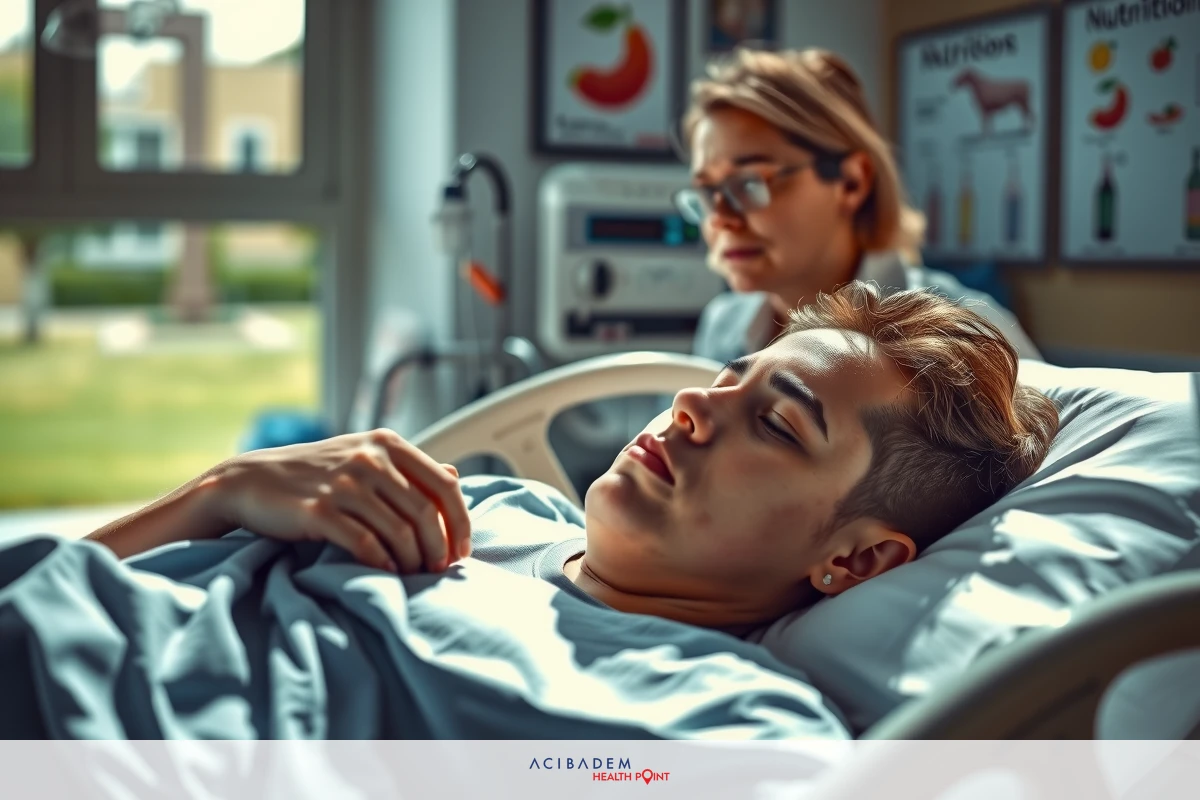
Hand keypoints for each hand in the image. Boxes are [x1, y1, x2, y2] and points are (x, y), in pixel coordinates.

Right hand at [210, 429, 471, 573]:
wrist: (251, 480)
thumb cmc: (315, 474)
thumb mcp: (364, 457)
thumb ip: (409, 467)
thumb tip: (454, 474)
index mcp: (387, 443)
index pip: (444, 484)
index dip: (460, 522)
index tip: (461, 550)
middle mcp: (370, 459)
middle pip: (426, 513)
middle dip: (438, 548)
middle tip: (438, 570)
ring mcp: (345, 483)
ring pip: (400, 531)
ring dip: (412, 561)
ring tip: (413, 575)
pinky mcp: (320, 510)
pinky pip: (366, 543)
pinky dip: (382, 562)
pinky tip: (386, 571)